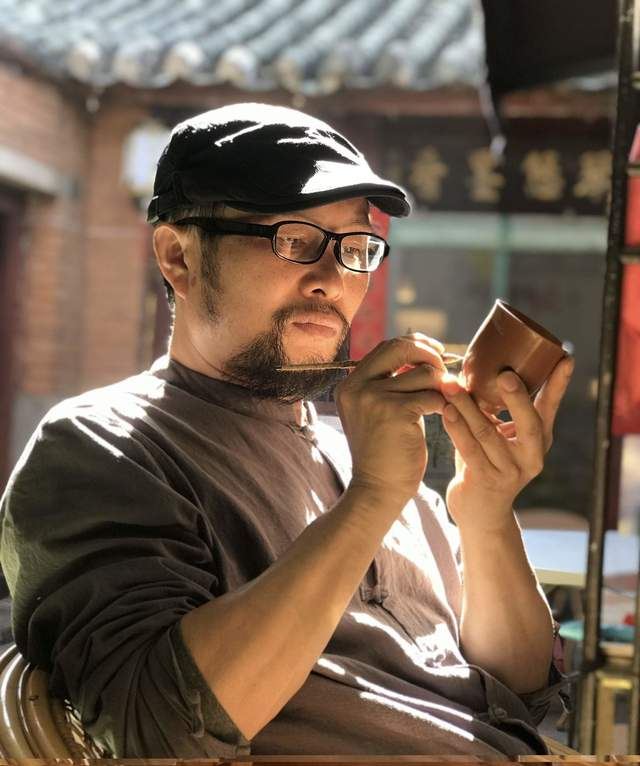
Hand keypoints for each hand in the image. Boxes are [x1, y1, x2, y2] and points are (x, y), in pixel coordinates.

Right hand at [335, 334, 446, 507]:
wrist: (377, 489)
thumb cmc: (385, 452)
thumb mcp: (378, 410)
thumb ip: (390, 382)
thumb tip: (421, 351)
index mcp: (350, 384)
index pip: (387, 346)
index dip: (415, 345)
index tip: (435, 353)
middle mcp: (357, 386)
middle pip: (401, 348)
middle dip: (429, 355)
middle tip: (445, 370)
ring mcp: (373, 397)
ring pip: (423, 373)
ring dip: (440, 386)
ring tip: (443, 403)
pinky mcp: (394, 411)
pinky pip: (432, 395)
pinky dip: (443, 404)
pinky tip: (442, 417)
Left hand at [440, 356, 574, 531]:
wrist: (480, 513)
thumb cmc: (488, 463)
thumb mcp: (500, 436)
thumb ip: (495, 410)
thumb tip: (477, 369)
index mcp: (539, 439)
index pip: (550, 407)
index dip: (558, 384)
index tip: (565, 358)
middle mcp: (532, 455)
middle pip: (529, 422)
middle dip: (517, 397)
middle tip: (505, 374)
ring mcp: (510, 471)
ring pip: (488, 432)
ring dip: (467, 406)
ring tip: (452, 385)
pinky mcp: (487, 481)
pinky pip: (469, 450)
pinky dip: (456, 428)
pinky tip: (446, 411)